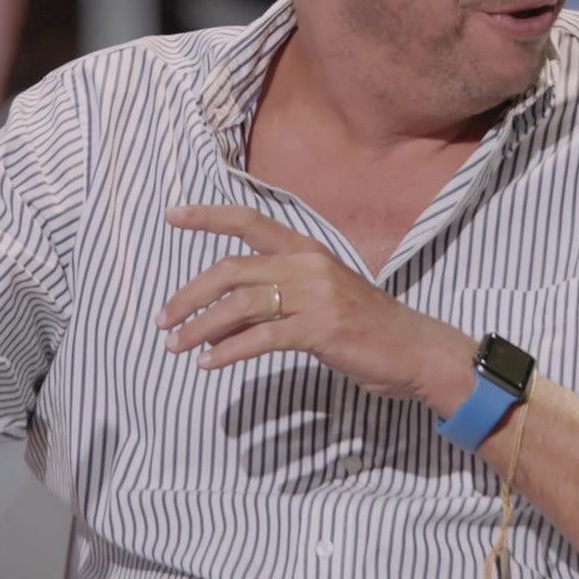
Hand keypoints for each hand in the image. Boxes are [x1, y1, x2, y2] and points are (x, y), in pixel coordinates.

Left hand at [157, 205, 477, 408]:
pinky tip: (210, 363)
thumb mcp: (321, 296)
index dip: (208, 216)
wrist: (414, 349)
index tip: (172, 214)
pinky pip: (260, 338)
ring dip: (200, 327)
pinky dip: (228, 351)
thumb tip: (221, 315)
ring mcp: (315, 295)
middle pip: (231, 270)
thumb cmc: (365, 325)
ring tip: (176, 346)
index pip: (249, 222)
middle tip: (163, 320)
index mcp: (307, 248)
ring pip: (240, 304)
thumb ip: (276, 296)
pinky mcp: (320, 329)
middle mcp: (308, 264)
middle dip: (189, 295)